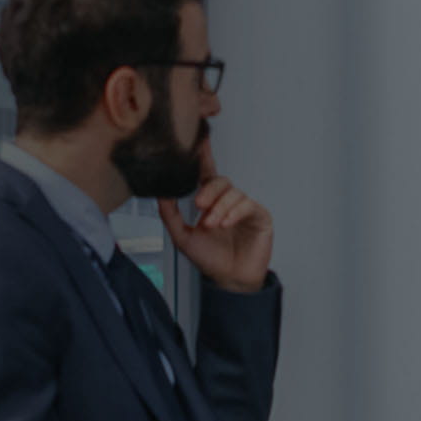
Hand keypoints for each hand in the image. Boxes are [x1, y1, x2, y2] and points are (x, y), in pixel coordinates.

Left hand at [157, 139, 272, 293]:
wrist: (229, 281)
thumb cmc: (210, 260)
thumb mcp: (182, 237)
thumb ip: (170, 215)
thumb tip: (161, 194)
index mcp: (210, 201)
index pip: (206, 173)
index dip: (204, 155)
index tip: (199, 138)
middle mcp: (228, 201)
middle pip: (220, 180)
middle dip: (208, 191)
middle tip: (199, 205)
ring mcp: (245, 207)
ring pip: (233, 193)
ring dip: (220, 208)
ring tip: (212, 224)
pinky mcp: (260, 216)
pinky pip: (247, 205)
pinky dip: (234, 212)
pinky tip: (226, 223)